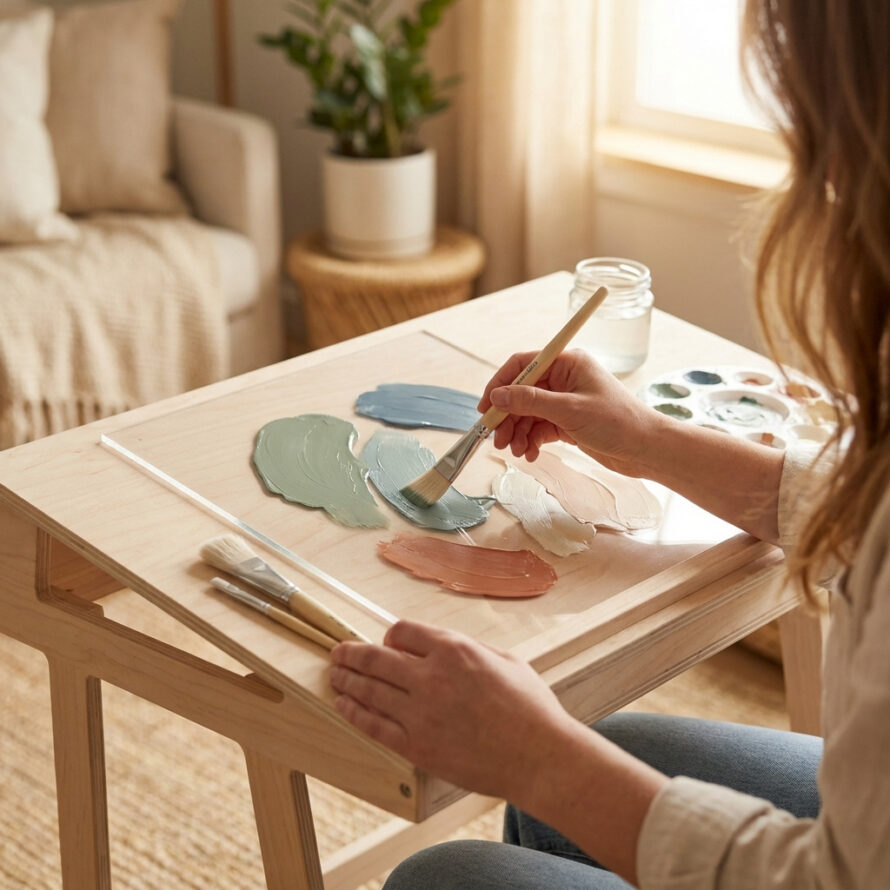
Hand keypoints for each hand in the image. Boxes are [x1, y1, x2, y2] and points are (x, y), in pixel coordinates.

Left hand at [330, 620, 573, 798]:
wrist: (540, 758)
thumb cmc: (530, 709)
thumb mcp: (505, 659)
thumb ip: (470, 648)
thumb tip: (443, 645)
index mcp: (455, 650)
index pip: (401, 632)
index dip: (390, 637)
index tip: (387, 644)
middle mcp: (432, 677)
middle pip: (376, 658)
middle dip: (352, 653)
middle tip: (338, 652)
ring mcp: (421, 714)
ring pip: (369, 690)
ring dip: (347, 680)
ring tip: (335, 675)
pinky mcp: (417, 746)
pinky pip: (374, 725)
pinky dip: (354, 712)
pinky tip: (343, 704)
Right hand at [478, 348, 664, 473]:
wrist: (646, 449)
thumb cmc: (618, 422)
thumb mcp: (570, 410)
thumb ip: (531, 402)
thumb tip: (499, 395)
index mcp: (567, 363)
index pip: (522, 365)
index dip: (500, 384)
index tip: (486, 407)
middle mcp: (564, 379)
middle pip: (521, 393)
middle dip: (507, 416)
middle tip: (497, 439)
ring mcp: (565, 401)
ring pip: (528, 414)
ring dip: (517, 432)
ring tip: (516, 451)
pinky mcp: (567, 422)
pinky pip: (539, 428)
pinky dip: (531, 441)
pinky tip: (530, 454)